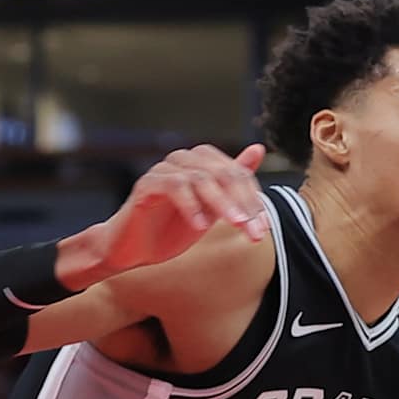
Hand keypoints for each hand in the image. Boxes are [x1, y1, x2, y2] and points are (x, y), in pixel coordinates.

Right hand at [60, 143, 267, 283]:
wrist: (134, 249)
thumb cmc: (172, 228)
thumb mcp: (212, 208)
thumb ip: (233, 182)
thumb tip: (259, 149)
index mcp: (202, 163)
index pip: (238, 174)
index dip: (254, 200)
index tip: (264, 228)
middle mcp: (184, 160)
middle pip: (223, 174)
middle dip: (243, 204)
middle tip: (255, 232)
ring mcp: (164, 170)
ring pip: (201, 178)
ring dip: (223, 204)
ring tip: (237, 226)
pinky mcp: (147, 184)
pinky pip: (173, 187)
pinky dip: (190, 205)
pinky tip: (200, 226)